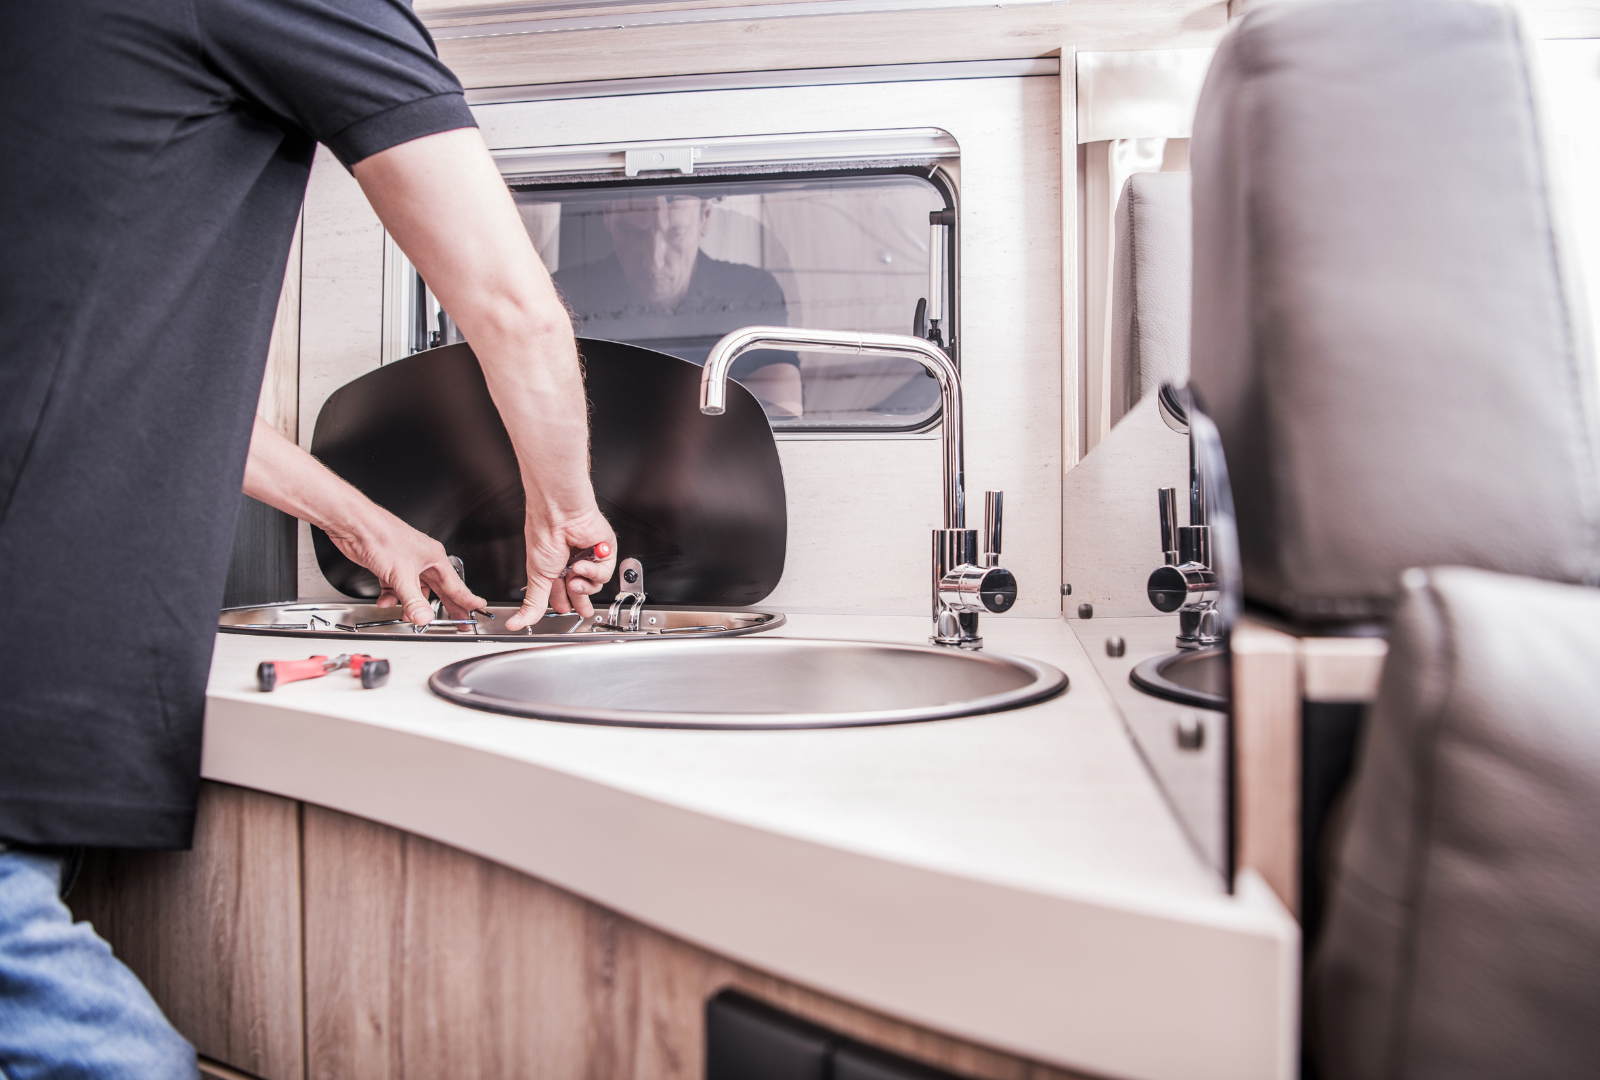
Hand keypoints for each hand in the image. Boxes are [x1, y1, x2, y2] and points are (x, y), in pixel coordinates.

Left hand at [326, 508, 486, 627]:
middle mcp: (422, 560)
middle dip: (444, 607)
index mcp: (434, 558)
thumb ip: (413, 600)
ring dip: (410, 604)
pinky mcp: (389, 566)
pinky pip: (396, 588)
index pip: (456, 585)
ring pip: (414, 591)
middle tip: (456, 622)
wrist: (354, 525)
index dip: (468, 599)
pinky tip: (385, 601)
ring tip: (408, 615)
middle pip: (438, 590)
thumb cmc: (381, 535)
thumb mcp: (401, 574)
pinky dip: (391, 597)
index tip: (478, 608)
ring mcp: (405, 563)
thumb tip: (423, 617)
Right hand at [507, 507, 616, 629]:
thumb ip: (532, 603)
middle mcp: (571, 563)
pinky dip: (593, 571)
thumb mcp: (537, 576)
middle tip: (583, 610)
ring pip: (593, 586)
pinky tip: (583, 563)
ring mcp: (588, 558)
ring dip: (583, 584)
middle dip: (581, 602)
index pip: (561, 593)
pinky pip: (603, 574)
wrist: (561, 515)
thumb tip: (516, 622)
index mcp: (553, 568)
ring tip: (573, 574)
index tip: (565, 610)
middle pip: (581, 592)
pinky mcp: (604, 553)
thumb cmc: (545, 534)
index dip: (564, 604)